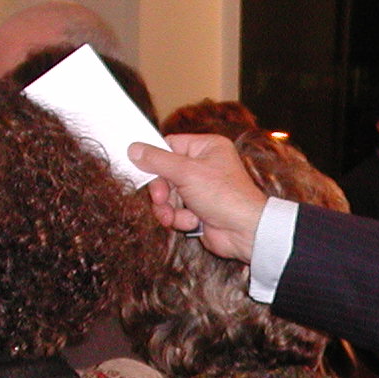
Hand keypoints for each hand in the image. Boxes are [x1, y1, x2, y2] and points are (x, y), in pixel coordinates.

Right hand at [131, 135, 267, 261]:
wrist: (244, 232)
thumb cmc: (224, 195)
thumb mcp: (186, 172)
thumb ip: (157, 160)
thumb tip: (133, 148)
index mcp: (206, 148)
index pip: (170, 145)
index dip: (154, 158)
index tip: (140, 168)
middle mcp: (203, 166)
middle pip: (164, 173)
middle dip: (161, 190)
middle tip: (160, 199)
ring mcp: (200, 189)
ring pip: (168, 195)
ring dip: (168, 208)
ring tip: (173, 217)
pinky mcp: (197, 210)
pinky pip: (176, 211)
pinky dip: (180, 219)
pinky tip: (193, 222)